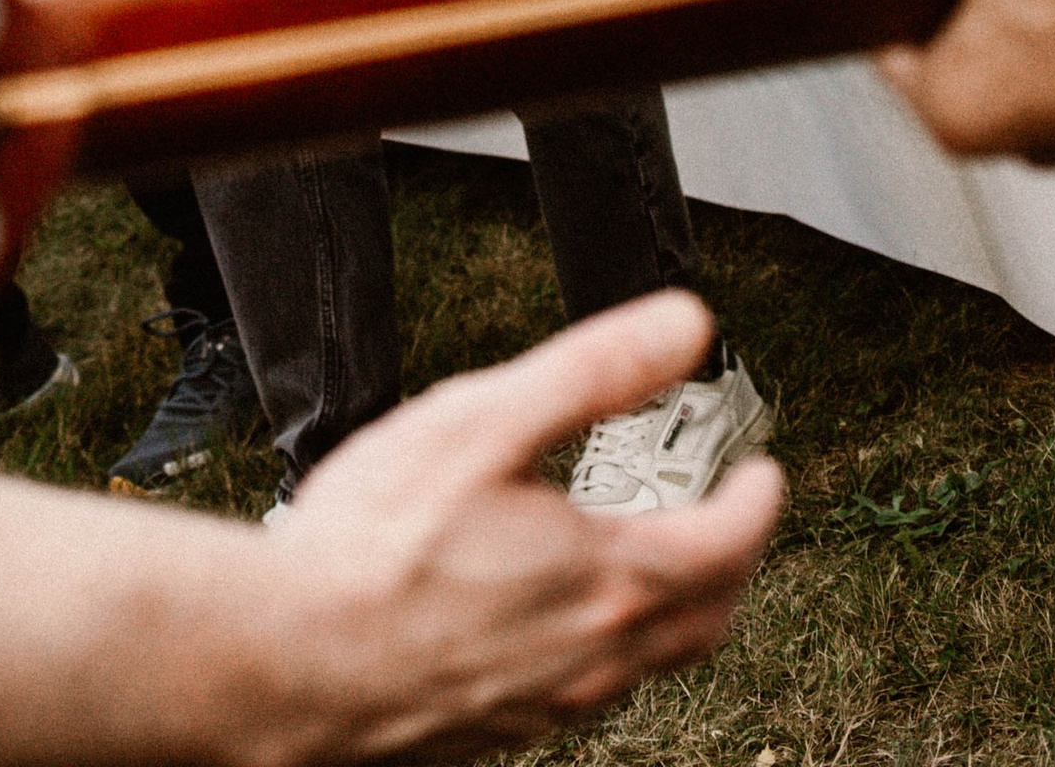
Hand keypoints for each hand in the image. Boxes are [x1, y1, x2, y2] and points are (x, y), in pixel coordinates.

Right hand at [277, 292, 779, 754]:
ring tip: (655, 563)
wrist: (290, 659)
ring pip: (650, 663)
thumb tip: (682, 328)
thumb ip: (593, 371)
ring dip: (675, 610)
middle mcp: (593, 654)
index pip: (726, 546)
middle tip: (729, 524)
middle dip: (731, 566)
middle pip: (705, 619)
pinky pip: (588, 691)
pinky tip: (563, 614)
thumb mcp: (486, 419)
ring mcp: (549, 701)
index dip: (757, 505)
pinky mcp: (501, 727)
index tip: (764, 477)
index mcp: (605, 575)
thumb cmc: (373, 546)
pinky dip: (609, 646)